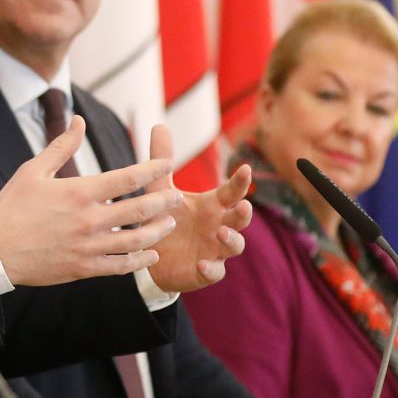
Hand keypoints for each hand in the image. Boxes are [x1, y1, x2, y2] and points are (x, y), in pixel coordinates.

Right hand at [0, 115, 181, 286]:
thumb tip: (79, 120)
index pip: (127, 178)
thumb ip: (62, 146)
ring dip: (157, 230)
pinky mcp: (84, 268)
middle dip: (164, 202)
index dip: (152, 170)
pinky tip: (151, 254)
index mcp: (79, 192)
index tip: (168, 164)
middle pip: (140, 209)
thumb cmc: (12, 207)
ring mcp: (88, 246)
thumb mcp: (33, 170)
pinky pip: (120, 265)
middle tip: (177, 197)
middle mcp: (88, 219)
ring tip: (169, 224)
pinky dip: (140, 260)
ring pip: (136, 239)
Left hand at [145, 142, 251, 293]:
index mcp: (212, 205)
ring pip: (235, 245)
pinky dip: (212, 269)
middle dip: (245, 213)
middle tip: (245, 205)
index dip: (240, 181)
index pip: (231, 191)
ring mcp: (215, 249)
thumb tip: (158, 125)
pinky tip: (203, 264)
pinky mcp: (204, 271)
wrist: (153, 256)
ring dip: (232, 239)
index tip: (245, 167)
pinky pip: (215, 272)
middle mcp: (218, 226)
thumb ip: (162, 161)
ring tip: (221, 233)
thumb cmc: (166, 218)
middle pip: (240, 219)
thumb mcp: (160, 189)